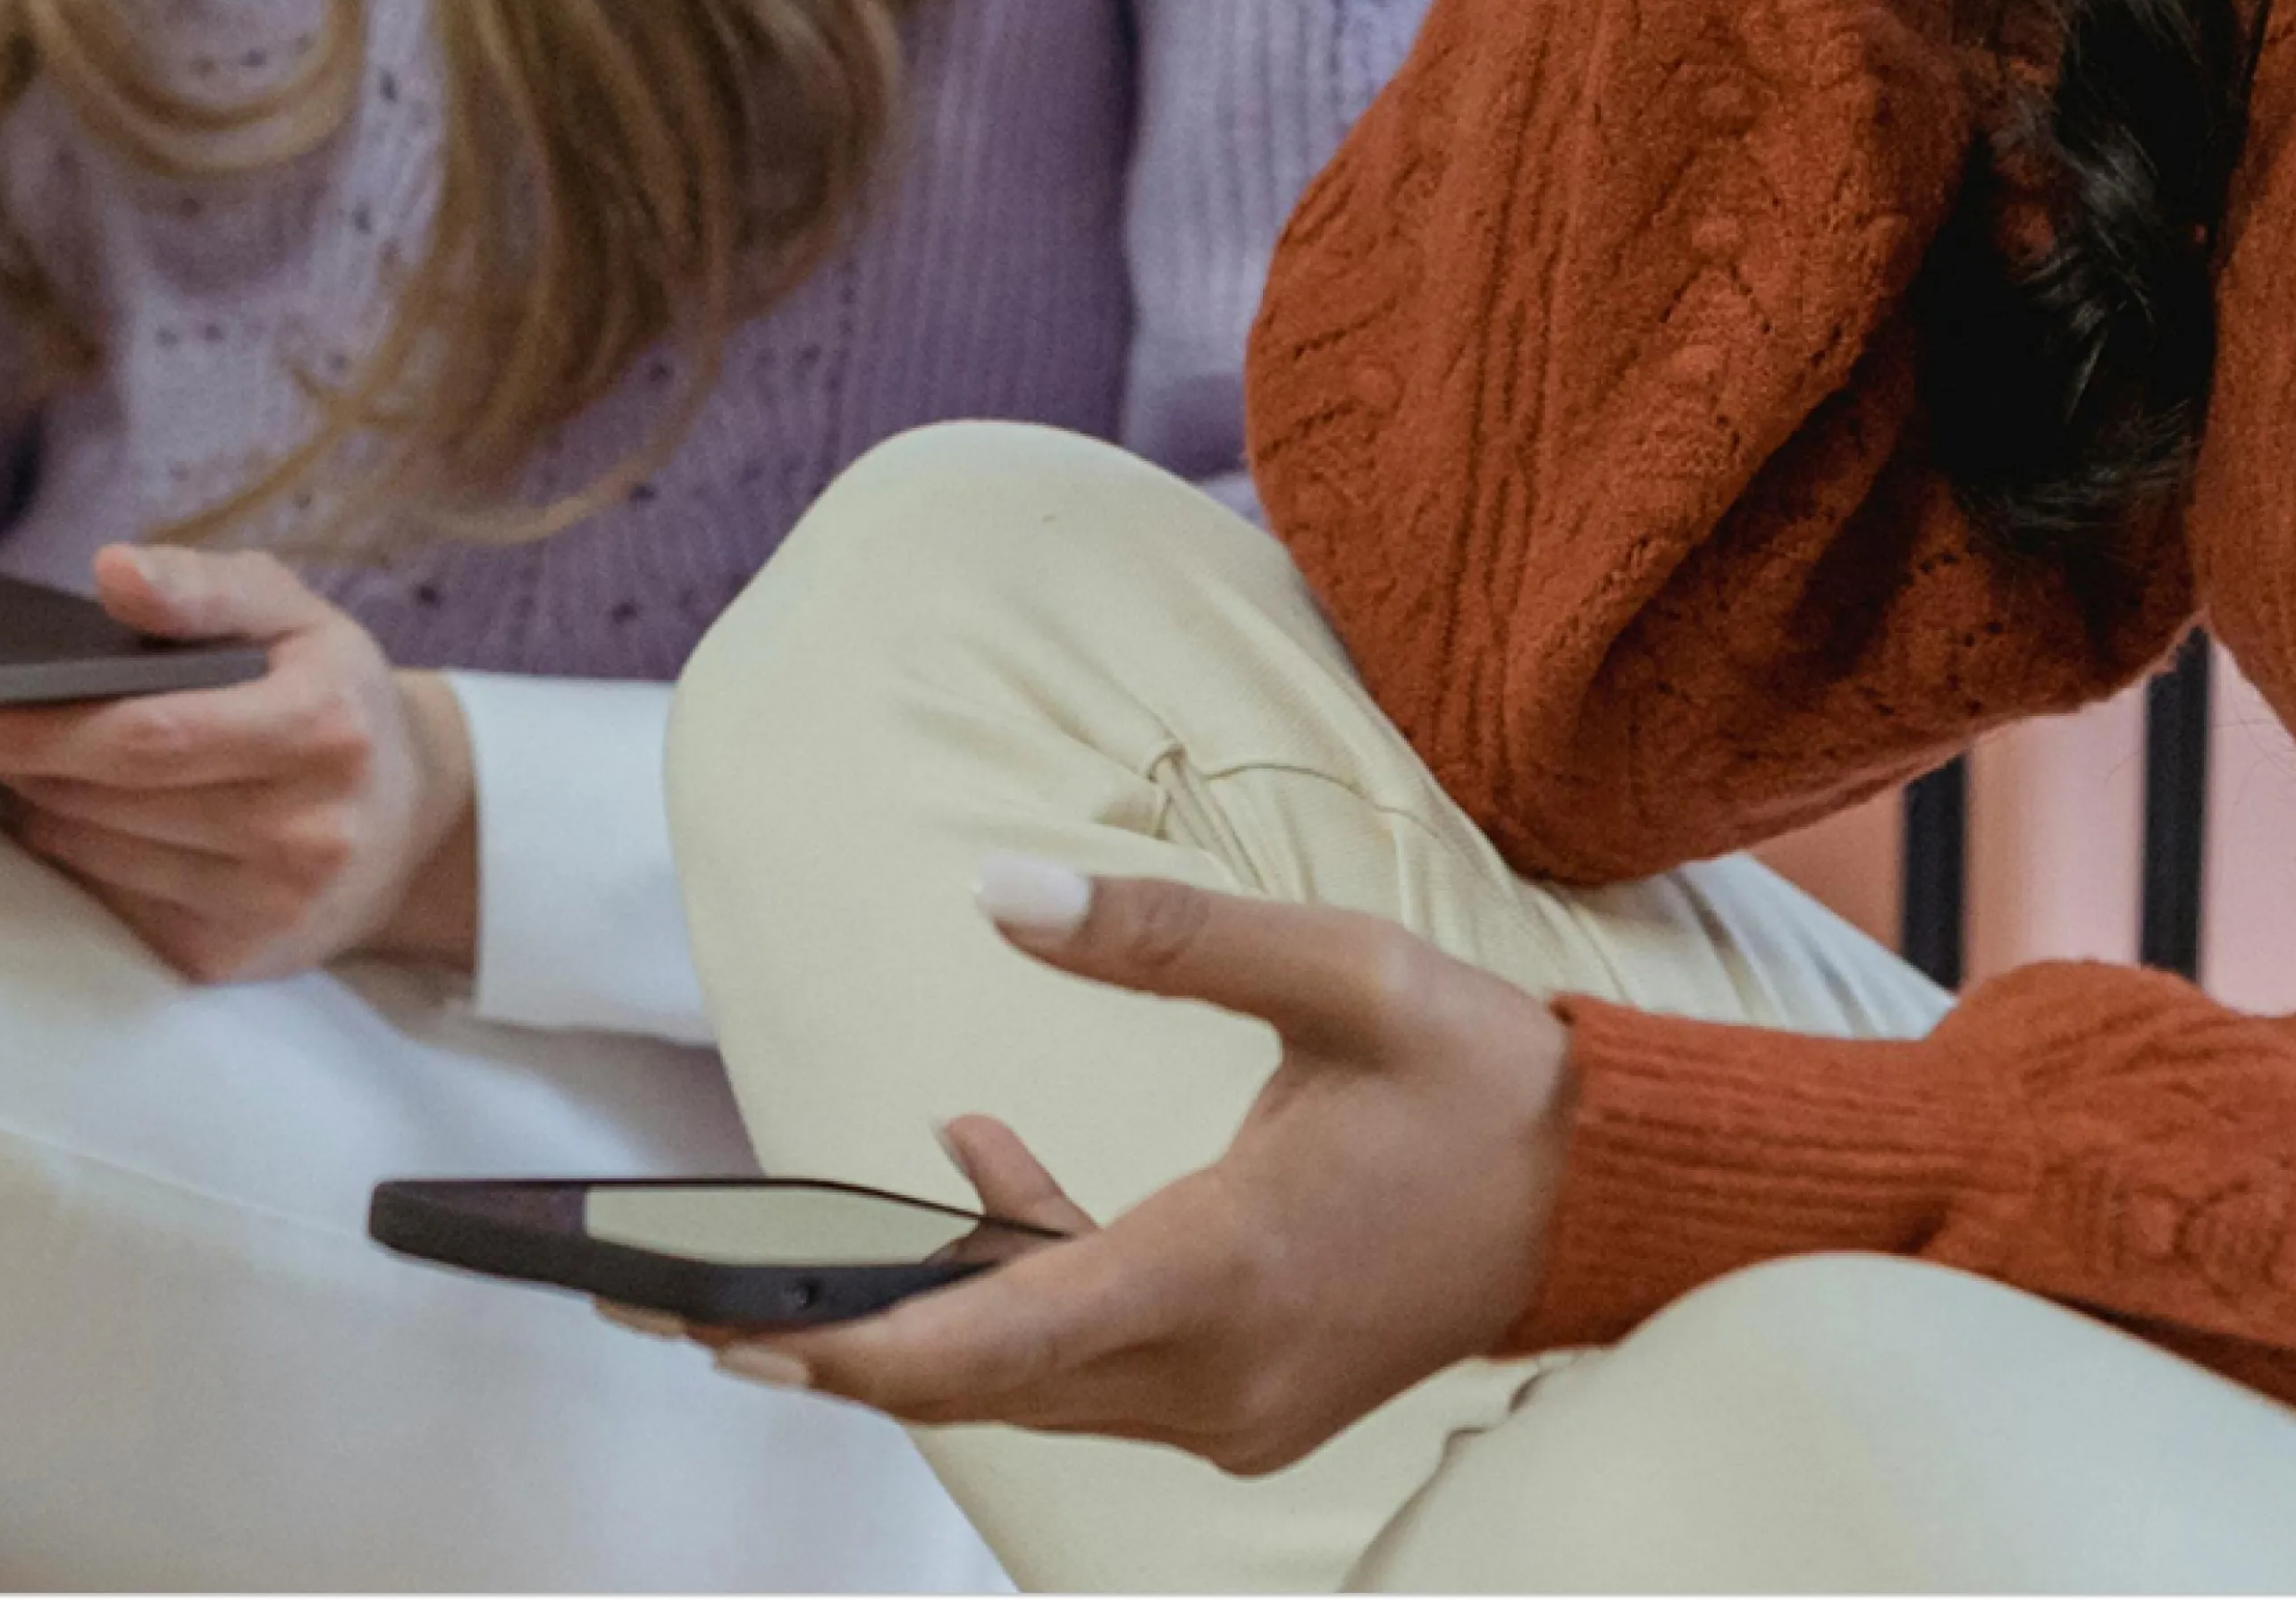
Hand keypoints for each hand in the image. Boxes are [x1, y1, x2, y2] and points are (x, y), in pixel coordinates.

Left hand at [0, 547, 478, 987]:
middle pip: (109, 796)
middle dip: (16, 760)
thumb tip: (112, 570)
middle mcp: (305, 828)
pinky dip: (72, 854)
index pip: (146, 734)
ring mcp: (268, 906)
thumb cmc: (335, 696)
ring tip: (10, 759)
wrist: (413, 823)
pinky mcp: (230, 960)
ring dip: (35, 804)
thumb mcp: (294, 615)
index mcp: (324, 728)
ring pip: (96, 853)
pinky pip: (110, 902)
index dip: (35, 726)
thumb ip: (205, 588)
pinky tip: (64, 813)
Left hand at [653, 865, 1571, 1476]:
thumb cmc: (1480, 1073)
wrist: (1605, 1189)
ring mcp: (1238, 1406)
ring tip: (796, 1246)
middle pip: (992, 1380)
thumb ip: (1162, 936)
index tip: (732, 1338)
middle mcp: (1220, 1372)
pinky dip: (1028, 1286)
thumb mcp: (1334, 967)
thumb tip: (995, 890)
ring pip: (1040, 1378)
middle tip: (690, 1307)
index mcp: (1230, 1272)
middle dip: (842, 1340)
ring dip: (932, 1306)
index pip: (1002, 1340)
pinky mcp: (1251, 1400)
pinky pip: (1099, 1361)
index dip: (858, 1347)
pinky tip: (980, 1160)